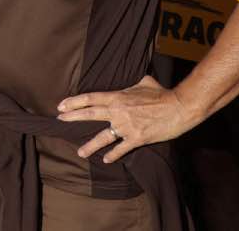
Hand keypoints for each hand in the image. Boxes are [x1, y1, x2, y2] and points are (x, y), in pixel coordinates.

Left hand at [57, 75, 200, 163]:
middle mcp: (118, 112)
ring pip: (103, 137)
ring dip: (90, 145)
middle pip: (90, 114)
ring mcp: (127, 126)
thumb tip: (131, 78)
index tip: (61, 105)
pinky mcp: (137, 138)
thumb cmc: (162, 93)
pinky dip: (113, 155)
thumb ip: (132, 83)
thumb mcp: (143, 81)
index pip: (90, 98)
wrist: (179, 107)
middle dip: (73, 117)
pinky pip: (121, 148)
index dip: (74, 102)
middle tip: (60, 120)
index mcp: (118, 97)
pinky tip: (106, 160)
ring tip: (80, 152)